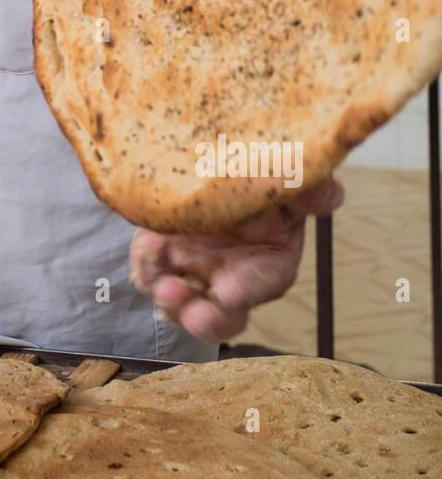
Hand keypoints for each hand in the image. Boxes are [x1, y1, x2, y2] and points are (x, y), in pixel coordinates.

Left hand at [128, 176, 345, 342]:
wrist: (212, 158)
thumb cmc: (257, 172)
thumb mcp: (284, 173)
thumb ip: (306, 188)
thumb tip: (332, 196)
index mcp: (270, 260)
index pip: (265, 282)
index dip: (248, 291)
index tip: (228, 294)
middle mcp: (231, 274)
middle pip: (221, 314)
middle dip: (207, 320)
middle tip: (192, 313)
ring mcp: (194, 270)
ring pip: (180, 301)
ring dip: (171, 299)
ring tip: (163, 285)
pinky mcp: (161, 257)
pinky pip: (149, 272)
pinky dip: (146, 265)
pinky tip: (147, 249)